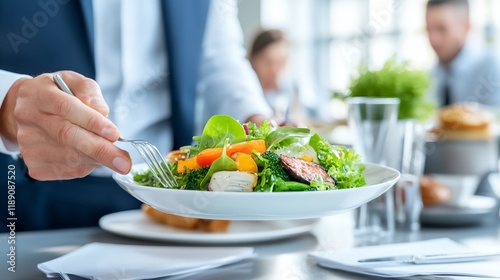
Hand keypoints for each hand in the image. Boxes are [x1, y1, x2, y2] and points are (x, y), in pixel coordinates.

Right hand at [0, 71, 130, 179]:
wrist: (22, 110)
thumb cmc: (56, 94)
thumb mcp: (74, 82)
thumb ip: (90, 93)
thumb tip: (102, 112)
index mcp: (39, 94)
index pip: (66, 108)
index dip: (91, 122)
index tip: (114, 134)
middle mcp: (30, 119)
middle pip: (67, 136)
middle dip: (100, 150)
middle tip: (124, 162)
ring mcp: (29, 144)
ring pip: (69, 157)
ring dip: (97, 159)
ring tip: (115, 157)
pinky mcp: (34, 164)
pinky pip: (68, 170)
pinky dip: (87, 166)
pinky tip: (92, 158)